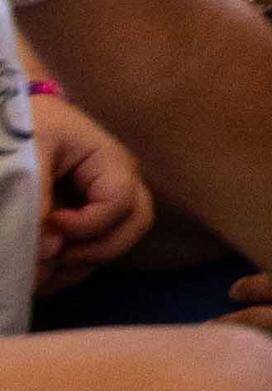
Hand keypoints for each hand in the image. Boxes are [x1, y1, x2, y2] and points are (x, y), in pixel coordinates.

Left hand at [33, 93, 150, 289]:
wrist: (17, 116)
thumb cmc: (27, 124)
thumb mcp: (28, 152)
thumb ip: (38, 198)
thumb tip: (49, 251)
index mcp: (111, 162)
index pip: (121, 203)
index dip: (88, 224)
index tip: (52, 223)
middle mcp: (118, 186)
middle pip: (134, 227)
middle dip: (96, 250)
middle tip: (54, 255)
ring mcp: (104, 205)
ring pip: (112, 247)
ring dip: (77, 266)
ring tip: (37, 271)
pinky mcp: (85, 220)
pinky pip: (90, 252)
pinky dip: (67, 270)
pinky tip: (38, 274)